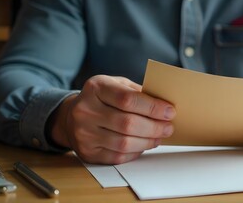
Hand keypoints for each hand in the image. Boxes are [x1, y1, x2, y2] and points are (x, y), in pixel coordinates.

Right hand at [50, 75, 175, 163]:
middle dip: (154, 127)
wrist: (72, 116)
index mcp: (96, 88)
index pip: (128, 99)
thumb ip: (138, 92)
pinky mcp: (87, 152)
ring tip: (159, 137)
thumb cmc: (102, 98)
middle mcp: (85, 110)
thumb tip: (165, 106)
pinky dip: (136, 152)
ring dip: (148, 141)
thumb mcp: (117, 85)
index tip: (169, 111)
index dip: (152, 107)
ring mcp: (84, 133)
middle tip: (168, 127)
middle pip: (128, 123)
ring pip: (124, 143)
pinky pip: (118, 156)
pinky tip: (143, 144)